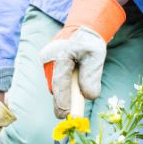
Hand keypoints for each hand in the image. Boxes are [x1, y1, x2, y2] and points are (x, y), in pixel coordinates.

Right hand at [39, 0, 124, 118]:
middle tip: (75, 110)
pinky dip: (64, 83)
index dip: (62, 102)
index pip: (60, 84)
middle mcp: (48, 58)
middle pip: (56, 87)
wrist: (82, 27)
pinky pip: (56, 79)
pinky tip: (74, 76)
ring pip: (56, 84)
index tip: (66, 116)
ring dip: (66, 89)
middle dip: (65, 97)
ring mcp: (46, 60)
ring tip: (79, 82)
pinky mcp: (47, 63)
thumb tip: (88, 96)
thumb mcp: (97, 56)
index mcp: (61, 55)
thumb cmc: (90, 41)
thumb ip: (92, 76)